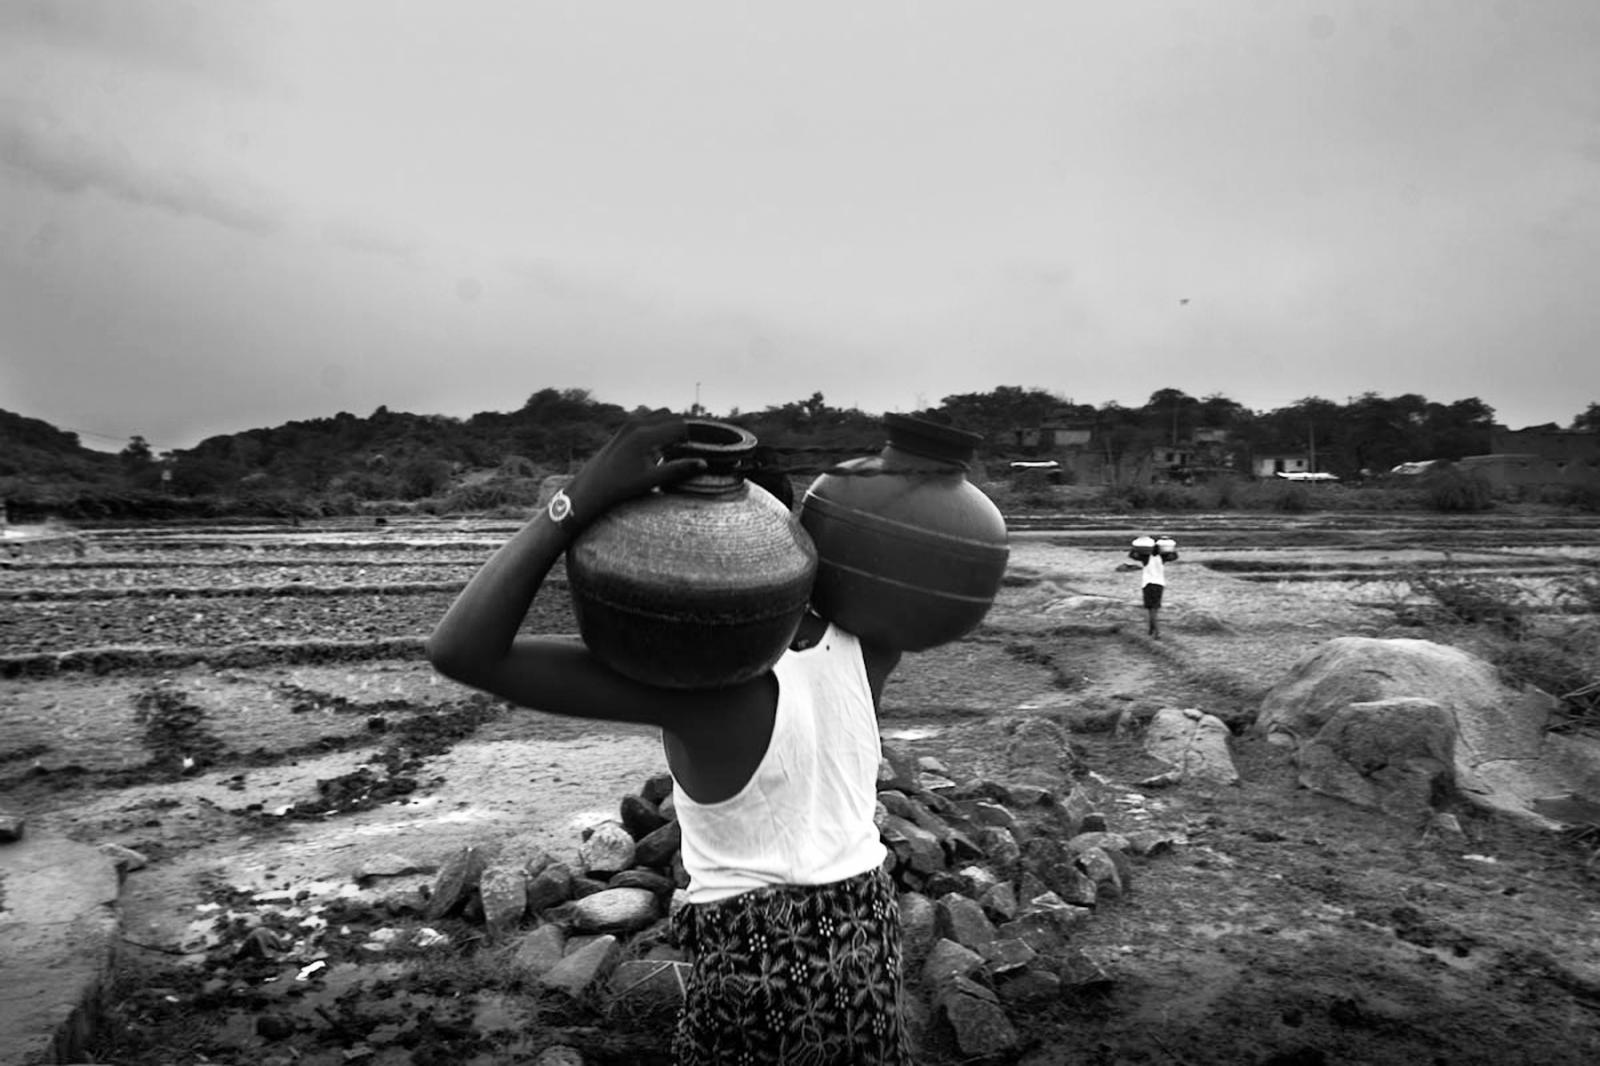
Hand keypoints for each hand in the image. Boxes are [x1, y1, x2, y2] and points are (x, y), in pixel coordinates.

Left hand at [566, 416, 704, 518]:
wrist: (592, 486)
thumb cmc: (621, 486)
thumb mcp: (651, 480)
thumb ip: (678, 469)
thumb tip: (704, 463)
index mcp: (645, 436)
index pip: (679, 426)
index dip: (691, 437)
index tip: (694, 451)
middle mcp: (637, 424)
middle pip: (672, 416)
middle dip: (681, 430)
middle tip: (684, 450)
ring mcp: (629, 424)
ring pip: (660, 414)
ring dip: (670, 426)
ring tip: (671, 448)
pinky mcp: (624, 427)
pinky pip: (649, 418)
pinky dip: (658, 426)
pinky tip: (657, 446)